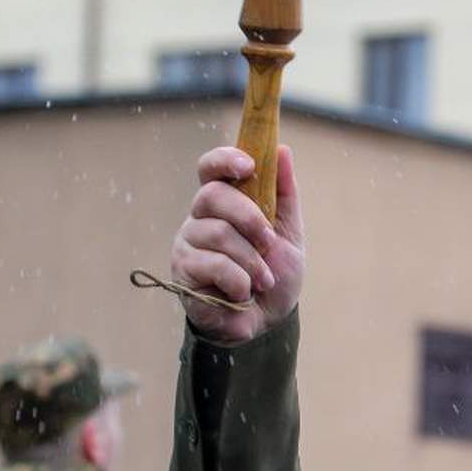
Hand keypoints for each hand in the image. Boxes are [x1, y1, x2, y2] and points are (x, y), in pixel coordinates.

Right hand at [169, 146, 305, 343]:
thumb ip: (284, 193)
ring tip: (263, 280)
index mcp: (224, 204)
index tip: (248, 166)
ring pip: (217, 234)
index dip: (224, 160)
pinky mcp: (182, 272)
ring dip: (252, 260)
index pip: (210, 168)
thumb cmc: (274, 274)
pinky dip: (240, 281)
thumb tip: (281, 150)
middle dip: (250, 219)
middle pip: (212, 196)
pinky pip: (213, 265)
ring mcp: (187, 244)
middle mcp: (199, 219)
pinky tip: (242, 293)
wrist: (268, 320)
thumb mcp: (289, 232)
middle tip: (269, 243)